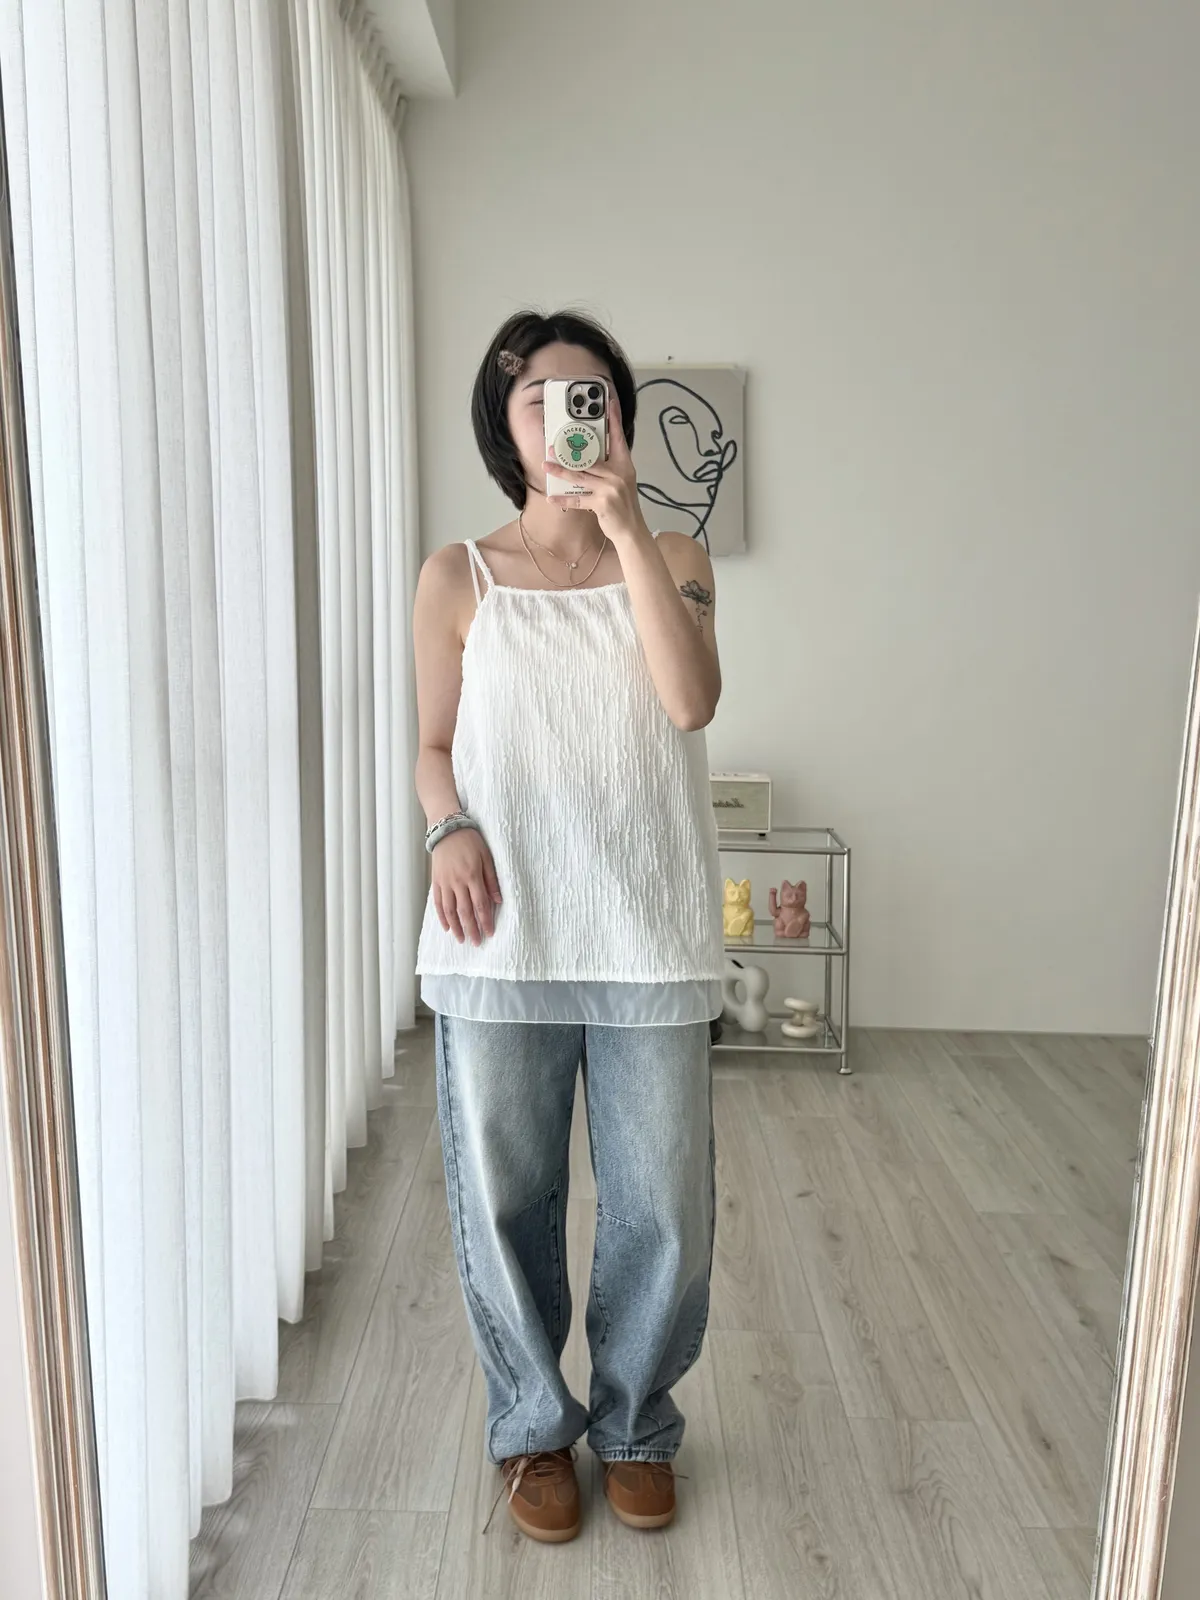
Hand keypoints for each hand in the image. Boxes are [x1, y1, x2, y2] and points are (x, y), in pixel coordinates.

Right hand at [431, 827, 502, 944]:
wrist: (447, 829)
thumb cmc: (471, 841)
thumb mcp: (487, 857)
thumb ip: (492, 880)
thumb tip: (498, 901)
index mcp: (472, 876)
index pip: (481, 904)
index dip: (485, 920)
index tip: (490, 933)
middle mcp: (457, 882)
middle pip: (465, 911)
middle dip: (472, 929)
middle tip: (476, 943)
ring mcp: (445, 883)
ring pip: (450, 910)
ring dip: (456, 927)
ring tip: (462, 939)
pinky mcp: (436, 881)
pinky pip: (438, 903)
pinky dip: (442, 917)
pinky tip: (447, 927)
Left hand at [542, 387, 647, 544]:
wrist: (632, 530)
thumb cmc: (623, 505)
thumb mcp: (621, 481)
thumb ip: (608, 468)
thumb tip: (586, 457)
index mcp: (624, 465)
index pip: (618, 437)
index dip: (614, 418)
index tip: (609, 401)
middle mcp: (618, 474)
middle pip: (589, 458)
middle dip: (568, 452)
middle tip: (552, 446)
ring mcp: (610, 489)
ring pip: (580, 476)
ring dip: (560, 472)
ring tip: (546, 465)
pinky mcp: (602, 504)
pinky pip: (577, 500)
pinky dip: (563, 500)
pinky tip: (551, 497)